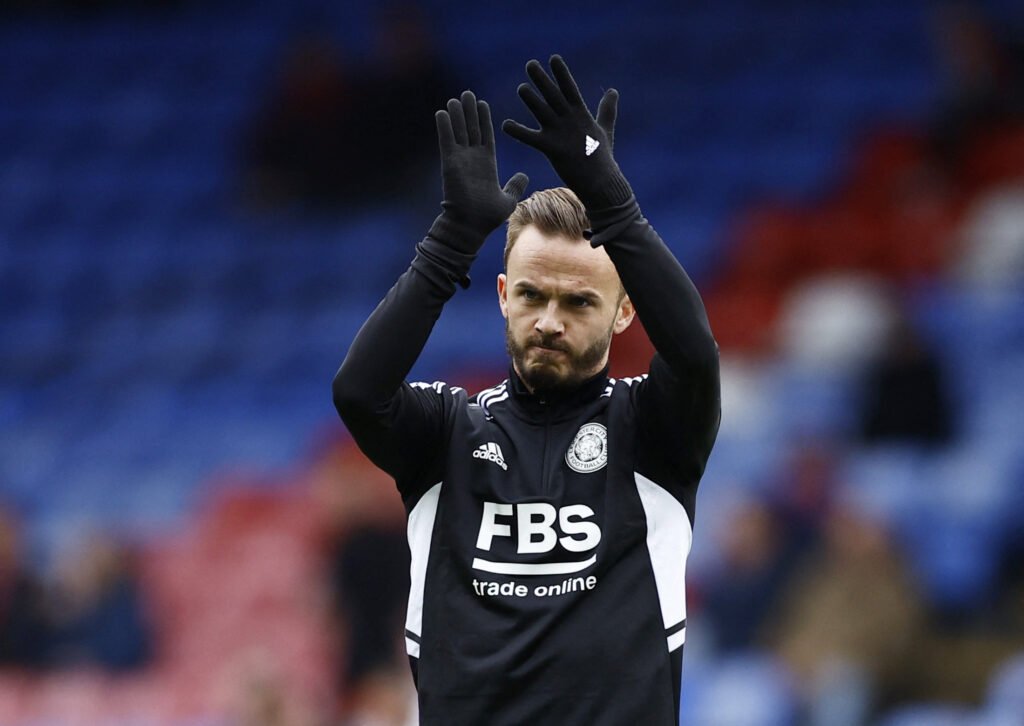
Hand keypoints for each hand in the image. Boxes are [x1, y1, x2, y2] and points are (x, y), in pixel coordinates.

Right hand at [431, 90, 528, 254]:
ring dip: (457, 114)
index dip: (484, 119)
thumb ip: (515, 185)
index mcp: (487, 163)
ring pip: (459, 131)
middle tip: (468, 93)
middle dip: (469, 111)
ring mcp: (460, 160)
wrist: (471, 225)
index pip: (485, 135)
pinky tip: (442, 112)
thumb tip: (524, 176)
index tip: (482, 104)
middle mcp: (472, 159)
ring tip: (457, 98)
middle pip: (471, 128)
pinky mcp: (450, 163)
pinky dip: (444, 126)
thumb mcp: (508, 199)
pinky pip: (446, 140)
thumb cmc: (488, 216)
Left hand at [502, 55, 630, 209]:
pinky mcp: (552, 149)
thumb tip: (613, 91)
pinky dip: (518, 132)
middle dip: (542, 80)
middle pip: (553, 95)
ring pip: (542, 112)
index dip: (561, 73)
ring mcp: (561, 134)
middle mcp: (570, 120)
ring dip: (531, 100)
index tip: (553, 58)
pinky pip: (531, 138)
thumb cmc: (602, 158)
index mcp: (582, 114)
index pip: (570, 88)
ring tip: (521, 88)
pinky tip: (505, 125)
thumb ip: (607, 110)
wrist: (601, 183)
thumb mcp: (605, 129)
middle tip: (530, 64)